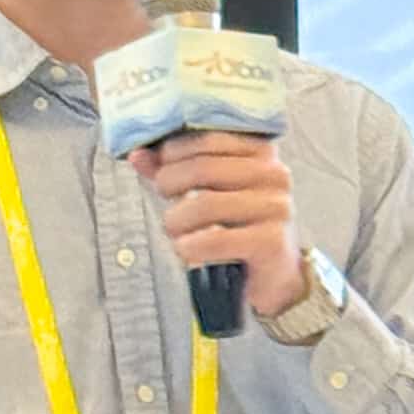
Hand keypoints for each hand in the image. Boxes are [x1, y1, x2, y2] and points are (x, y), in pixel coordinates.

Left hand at [132, 131, 304, 316]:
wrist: (275, 274)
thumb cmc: (239, 225)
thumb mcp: (208, 190)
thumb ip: (175, 169)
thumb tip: (137, 155)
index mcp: (260, 152)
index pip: (208, 138)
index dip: (173, 152)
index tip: (161, 170)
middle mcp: (274, 175)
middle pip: (204, 168)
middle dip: (170, 183)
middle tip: (164, 200)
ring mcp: (276, 208)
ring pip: (206, 204)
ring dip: (176, 220)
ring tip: (174, 229)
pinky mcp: (271, 242)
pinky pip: (217, 239)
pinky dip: (191, 246)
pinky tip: (186, 250)